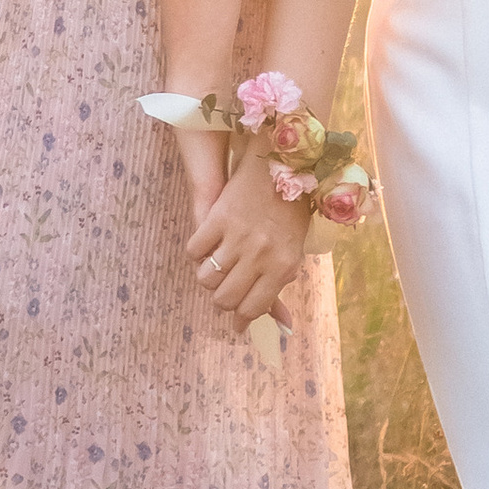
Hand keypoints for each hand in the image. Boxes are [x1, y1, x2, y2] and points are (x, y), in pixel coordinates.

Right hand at [186, 149, 310, 333]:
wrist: (281, 163)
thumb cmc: (290, 210)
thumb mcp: (293, 251)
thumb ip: (281, 285)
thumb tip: (282, 325)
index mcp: (283, 266)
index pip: (252, 308)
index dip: (240, 320)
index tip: (236, 323)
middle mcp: (260, 255)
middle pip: (225, 299)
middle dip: (222, 301)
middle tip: (224, 291)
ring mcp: (238, 237)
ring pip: (206, 278)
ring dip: (207, 277)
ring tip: (215, 268)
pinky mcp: (218, 217)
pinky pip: (194, 249)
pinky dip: (196, 252)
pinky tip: (206, 245)